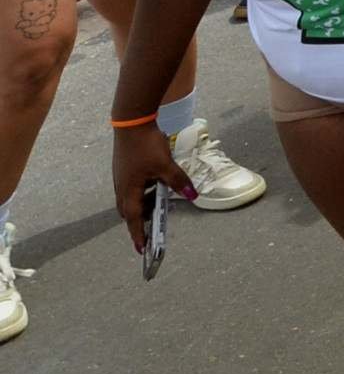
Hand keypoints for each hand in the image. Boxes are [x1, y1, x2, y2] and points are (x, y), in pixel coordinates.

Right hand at [113, 123, 192, 251]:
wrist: (131, 123)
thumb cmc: (146, 145)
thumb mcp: (166, 165)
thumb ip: (179, 181)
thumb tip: (192, 195)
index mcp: (129, 191)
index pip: (133, 220)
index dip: (138, 235)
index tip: (142, 250)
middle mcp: (121, 188)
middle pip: (130, 212)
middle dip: (142, 221)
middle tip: (155, 225)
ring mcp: (121, 179)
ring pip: (132, 199)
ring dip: (144, 204)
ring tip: (160, 202)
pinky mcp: (124, 171)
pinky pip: (133, 189)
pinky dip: (143, 192)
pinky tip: (156, 184)